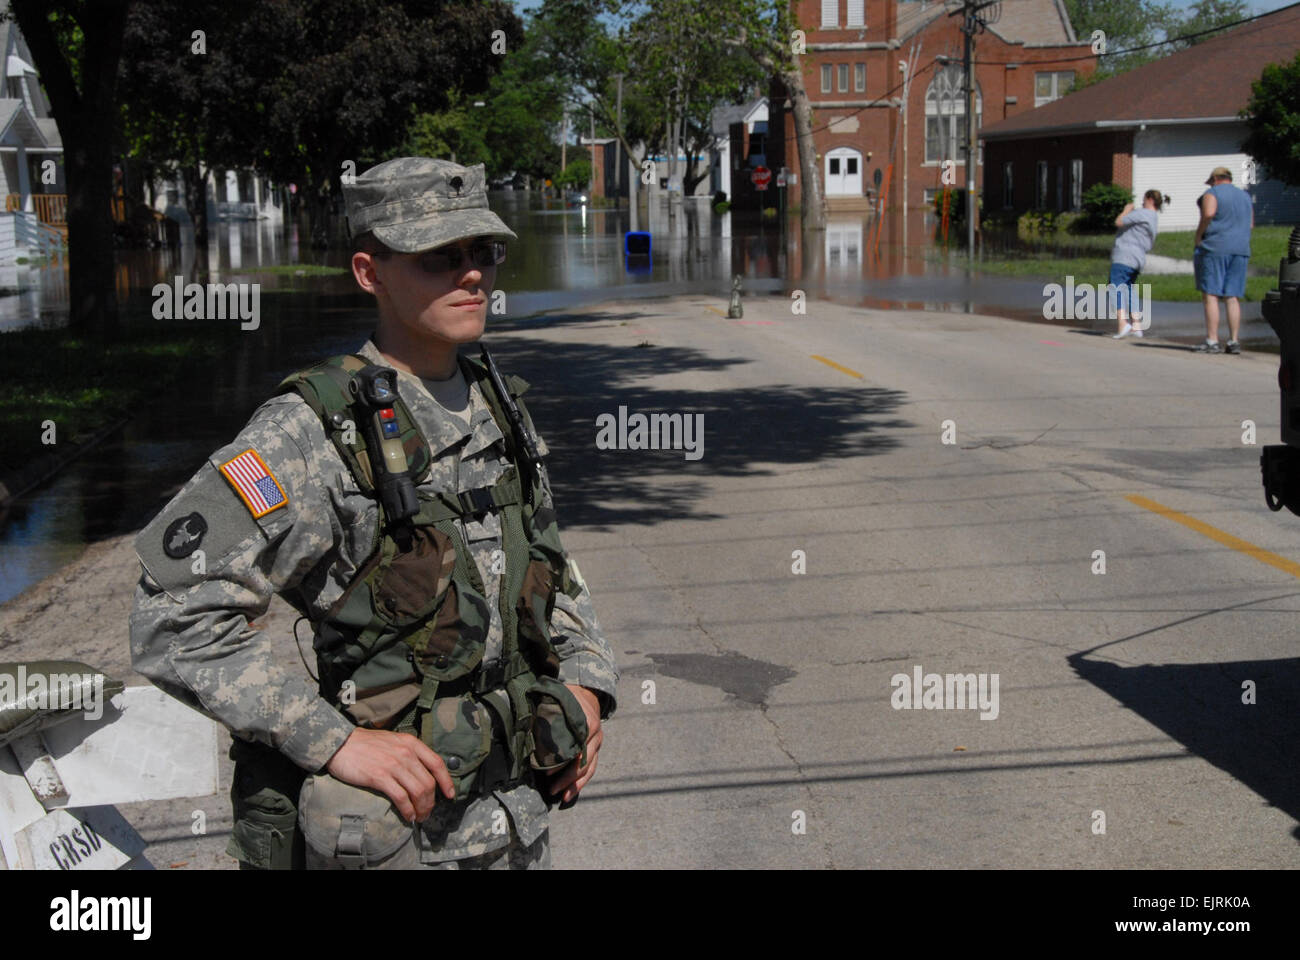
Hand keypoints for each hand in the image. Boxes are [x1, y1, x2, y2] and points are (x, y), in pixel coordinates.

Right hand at [325, 726, 454, 822]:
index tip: (450, 795)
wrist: (341, 743)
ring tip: (419, 817)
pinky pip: (401, 797)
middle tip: (427, 812)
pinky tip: (408, 816)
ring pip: (418, 792)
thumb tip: (421, 772)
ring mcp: (393, 765)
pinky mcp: (380, 777)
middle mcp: (406, 753)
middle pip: (428, 782)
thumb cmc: (366, 744)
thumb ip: (408, 752)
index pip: (437, 763)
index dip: (446, 781)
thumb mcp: (393, 741)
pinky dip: (408, 810)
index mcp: (411, 743)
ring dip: (422, 808)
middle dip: (431, 802)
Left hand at [547, 684, 603, 803]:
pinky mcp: (596, 749)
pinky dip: (581, 782)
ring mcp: (597, 743)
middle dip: (567, 778)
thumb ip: (548, 713)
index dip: (561, 762)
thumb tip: (526, 727)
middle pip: (583, 762)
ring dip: (575, 785)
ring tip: (563, 797)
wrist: (587, 692)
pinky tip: (570, 793)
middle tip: (551, 789)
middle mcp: (595, 736)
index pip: (574, 748)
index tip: (546, 771)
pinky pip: (591, 768)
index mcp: (587, 723)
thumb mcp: (559, 700)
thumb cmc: (568, 697)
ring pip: (589, 768)